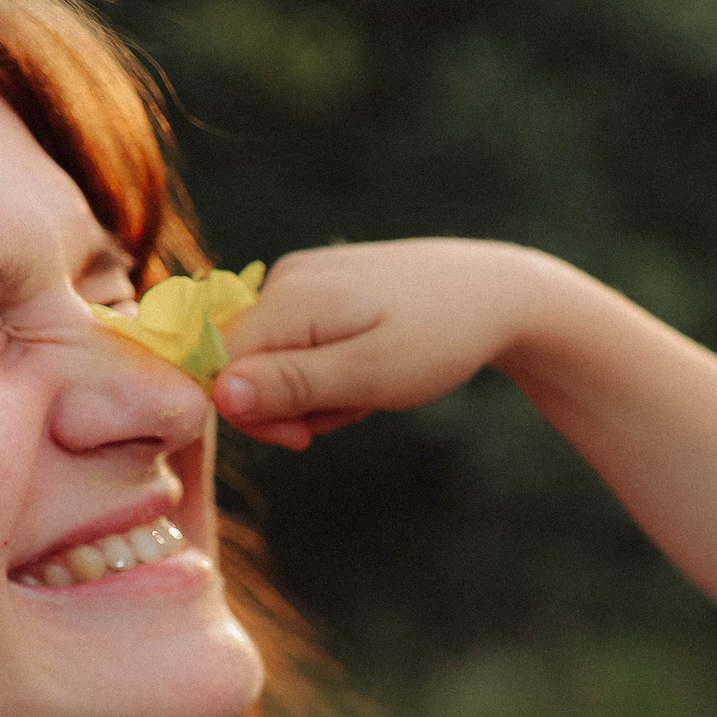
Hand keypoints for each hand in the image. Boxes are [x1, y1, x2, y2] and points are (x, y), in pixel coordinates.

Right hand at [213, 238, 567, 448]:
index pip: (217, 367)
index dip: (251, 415)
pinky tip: (371, 372)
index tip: (305, 437)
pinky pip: (302, 345)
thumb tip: (218, 395)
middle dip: (290, 407)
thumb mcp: (370, 375)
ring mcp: (304, 280)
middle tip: (350, 412)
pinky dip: (331, 372)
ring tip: (371, 389)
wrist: (499, 295)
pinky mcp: (323, 288)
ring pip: (275, 361)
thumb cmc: (441, 338)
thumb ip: (293, 386)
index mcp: (289, 297)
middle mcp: (285, 279)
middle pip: (242, 365)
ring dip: (317, 393)